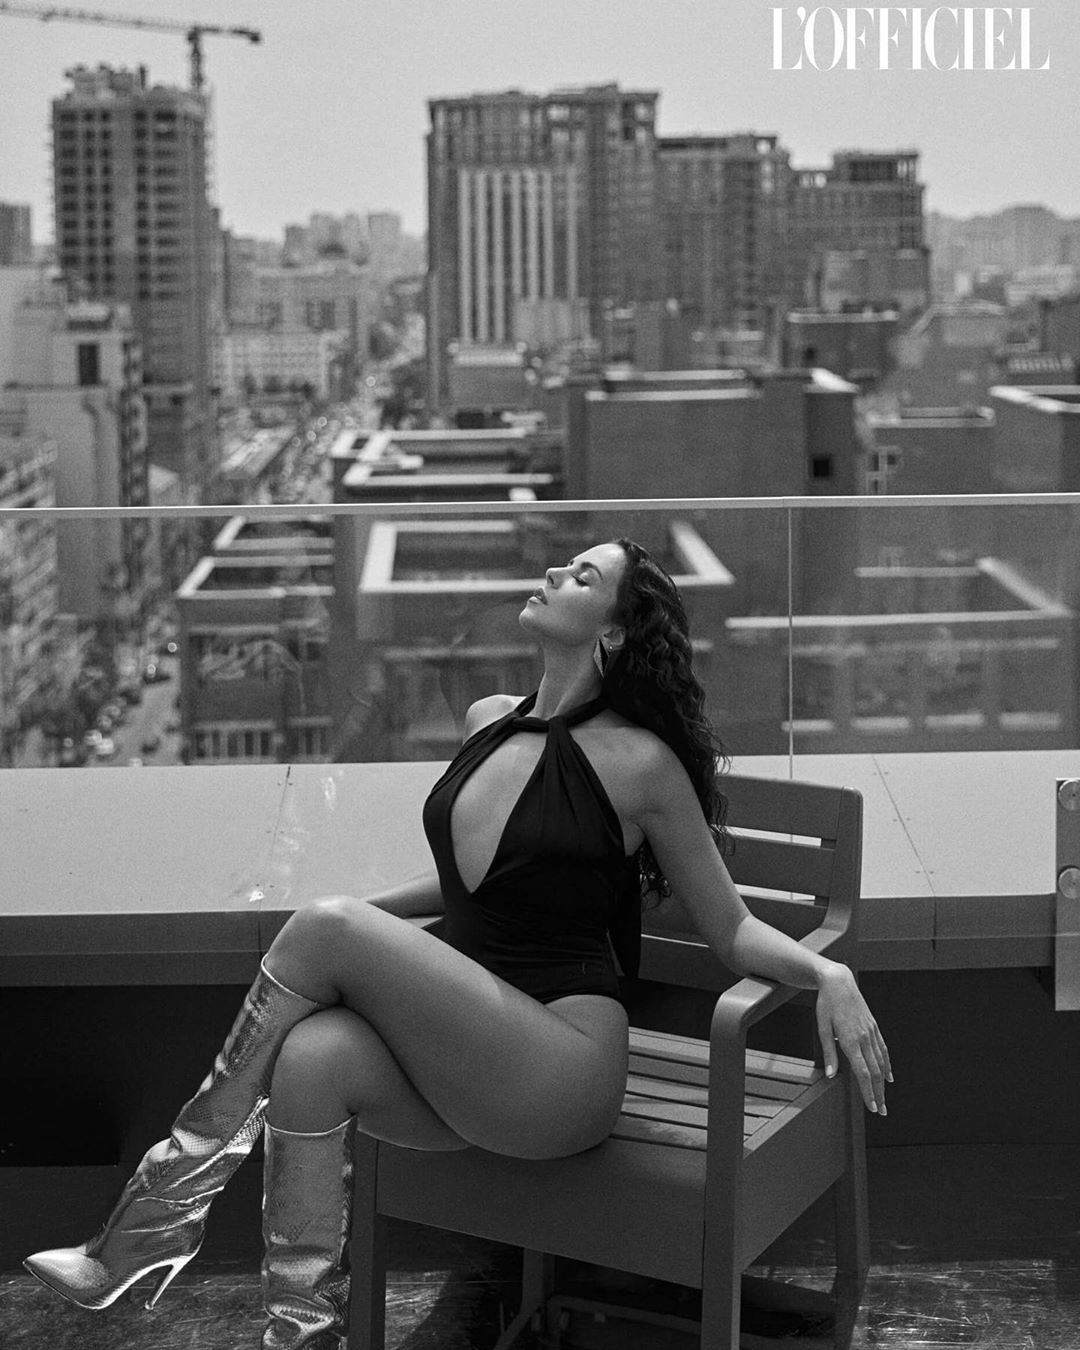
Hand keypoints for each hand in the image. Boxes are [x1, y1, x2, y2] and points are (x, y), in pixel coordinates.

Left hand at [814, 962, 892, 1114]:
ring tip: (884, 1099)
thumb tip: (830, 1075)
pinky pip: (883, 1050)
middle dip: (878, 1094)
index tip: (871, 1107)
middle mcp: (864, 1038)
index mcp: (850, 1039)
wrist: (838, 981)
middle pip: (874, 1072)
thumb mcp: (822, 1027)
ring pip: (880, 1063)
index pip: (862, 1072)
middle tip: (881, 1112)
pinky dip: (887, 1065)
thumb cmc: (826, 1004)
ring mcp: (871, 1032)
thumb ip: (828, 1053)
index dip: (867, 1092)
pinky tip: (889, 1076)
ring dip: (883, 1084)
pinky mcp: (874, 1027)